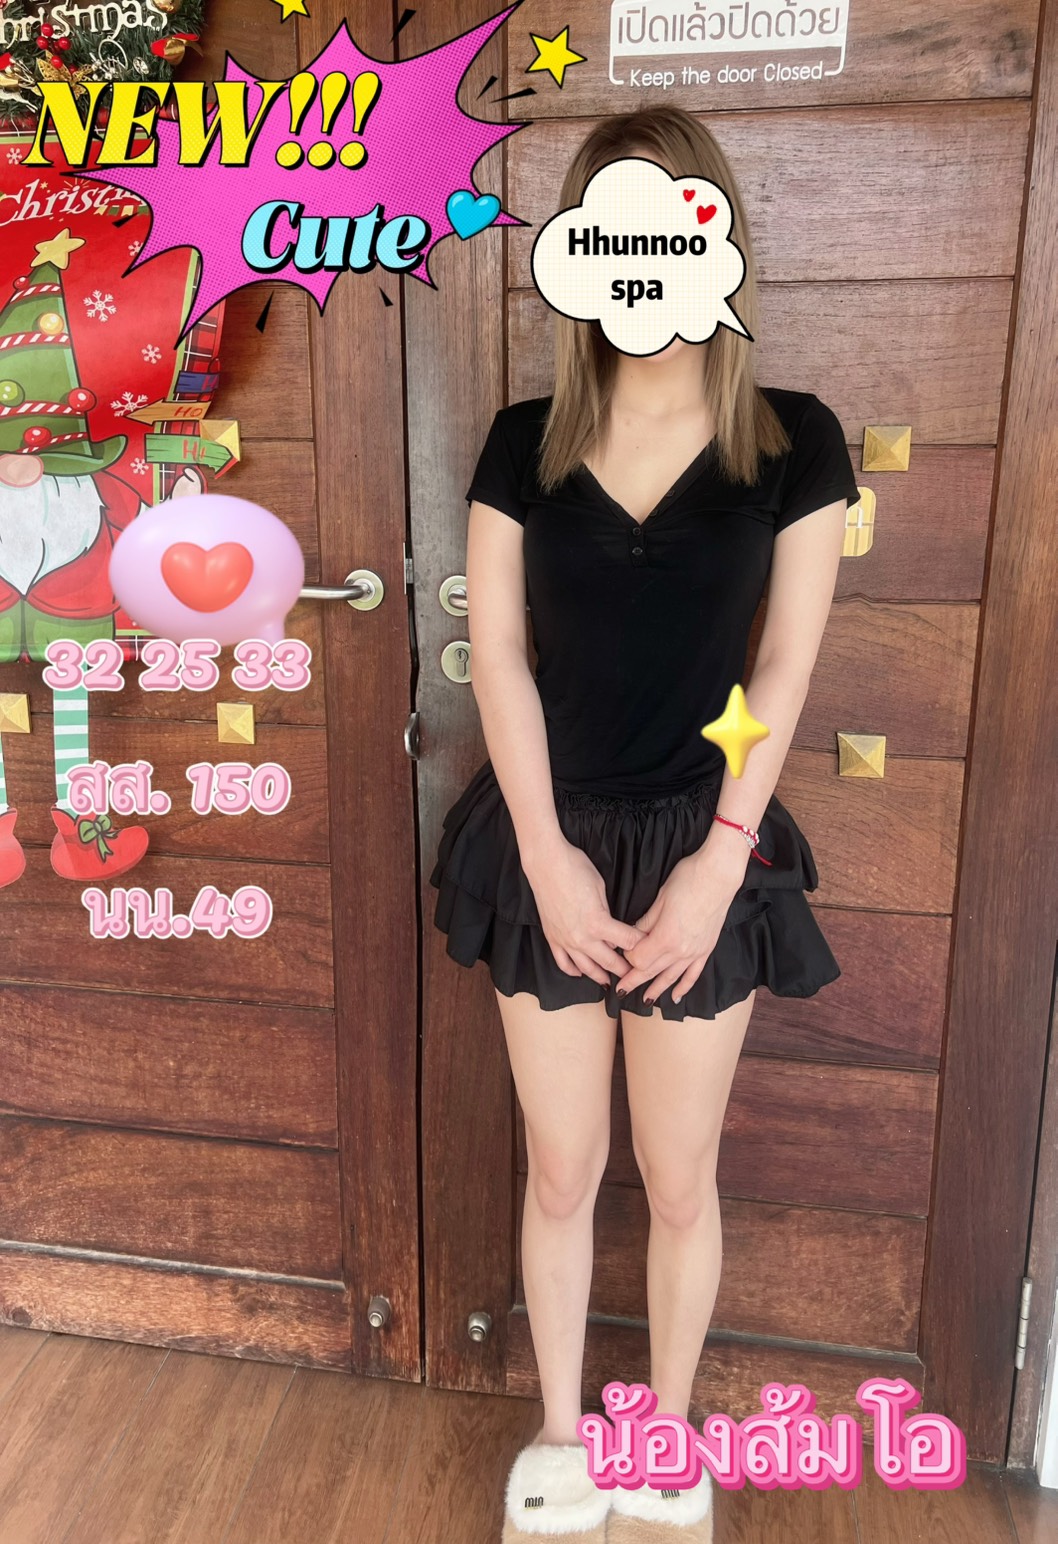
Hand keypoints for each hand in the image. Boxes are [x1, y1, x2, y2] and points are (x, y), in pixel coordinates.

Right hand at [525, 839, 646, 985]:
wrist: (546, 863)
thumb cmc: (575, 869)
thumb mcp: (601, 888)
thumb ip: (608, 913)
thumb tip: (612, 929)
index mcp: (598, 923)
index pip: (628, 942)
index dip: (641, 944)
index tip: (649, 947)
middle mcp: (582, 937)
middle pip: (610, 961)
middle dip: (625, 969)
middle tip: (635, 975)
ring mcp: (565, 940)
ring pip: (586, 968)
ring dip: (600, 977)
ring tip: (610, 982)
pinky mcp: (552, 938)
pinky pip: (563, 962)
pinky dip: (573, 971)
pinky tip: (580, 973)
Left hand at [617, 853, 741, 1003]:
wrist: (719, 875)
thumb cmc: (688, 880)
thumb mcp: (660, 899)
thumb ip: (646, 922)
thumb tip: (634, 934)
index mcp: (665, 937)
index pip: (639, 959)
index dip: (628, 957)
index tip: (622, 951)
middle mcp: (680, 950)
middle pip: (651, 971)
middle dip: (634, 981)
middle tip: (620, 990)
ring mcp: (695, 951)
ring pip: (671, 977)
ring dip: (656, 989)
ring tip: (644, 1001)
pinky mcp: (706, 949)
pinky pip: (693, 974)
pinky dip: (683, 987)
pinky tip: (675, 997)